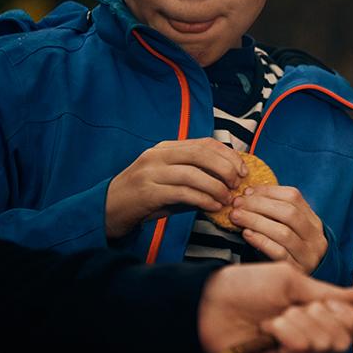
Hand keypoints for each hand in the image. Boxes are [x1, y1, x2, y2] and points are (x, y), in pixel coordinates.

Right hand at [105, 139, 246, 238]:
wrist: (109, 209)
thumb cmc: (146, 196)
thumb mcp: (171, 180)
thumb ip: (197, 176)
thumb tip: (232, 181)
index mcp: (166, 148)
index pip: (204, 143)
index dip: (228, 155)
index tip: (243, 170)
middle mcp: (157, 156)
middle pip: (201, 154)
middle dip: (225, 168)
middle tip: (237, 184)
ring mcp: (150, 173)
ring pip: (193, 174)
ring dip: (216, 187)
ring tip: (227, 199)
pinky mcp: (147, 192)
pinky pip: (182, 193)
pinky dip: (203, 199)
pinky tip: (213, 207)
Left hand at [197, 262, 352, 352]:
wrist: (211, 302)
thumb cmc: (247, 286)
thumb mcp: (291, 280)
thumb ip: (326, 292)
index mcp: (314, 312)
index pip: (350, 322)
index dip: (349, 313)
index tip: (333, 302)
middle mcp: (309, 333)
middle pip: (345, 337)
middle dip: (328, 318)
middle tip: (304, 308)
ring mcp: (294, 352)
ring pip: (326, 343)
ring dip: (304, 323)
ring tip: (278, 317)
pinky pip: (301, 350)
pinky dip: (290, 333)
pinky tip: (271, 327)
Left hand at [231, 185, 327, 273]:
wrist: (305, 284)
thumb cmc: (290, 252)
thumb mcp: (291, 232)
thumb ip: (276, 214)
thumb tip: (248, 193)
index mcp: (314, 222)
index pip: (294, 197)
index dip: (268, 192)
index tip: (246, 192)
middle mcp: (315, 237)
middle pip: (289, 213)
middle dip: (259, 205)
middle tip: (237, 204)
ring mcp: (308, 255)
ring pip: (283, 232)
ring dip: (256, 221)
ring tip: (236, 217)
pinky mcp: (298, 271)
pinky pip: (279, 253)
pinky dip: (261, 241)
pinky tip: (246, 235)